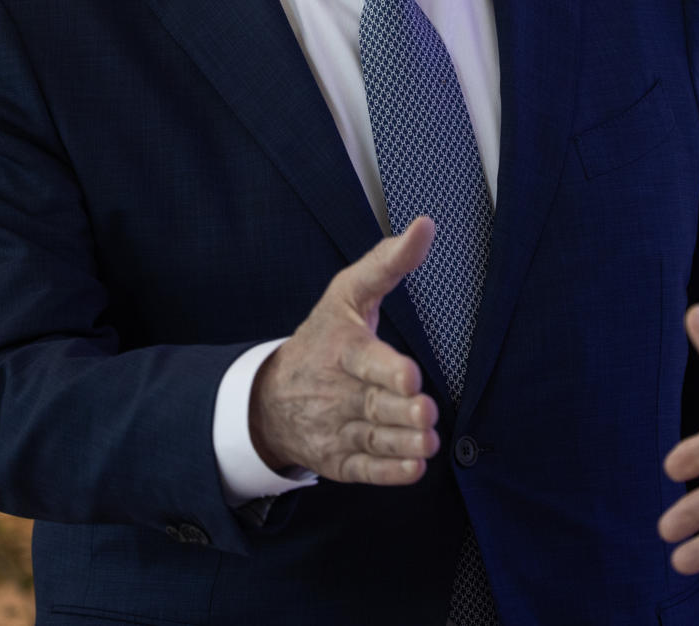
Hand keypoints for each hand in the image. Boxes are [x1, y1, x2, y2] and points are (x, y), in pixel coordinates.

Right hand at [248, 216, 441, 484]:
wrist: (270, 397)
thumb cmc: (323, 338)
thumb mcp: (347, 294)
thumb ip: (388, 263)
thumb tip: (426, 226)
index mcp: (340, 350)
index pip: (365, 361)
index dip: (387, 372)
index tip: (411, 378)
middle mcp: (337, 392)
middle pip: (374, 405)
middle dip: (401, 412)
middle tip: (426, 412)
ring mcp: (336, 429)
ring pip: (373, 439)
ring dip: (401, 444)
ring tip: (427, 442)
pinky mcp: (339, 459)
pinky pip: (364, 469)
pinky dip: (387, 473)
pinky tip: (412, 470)